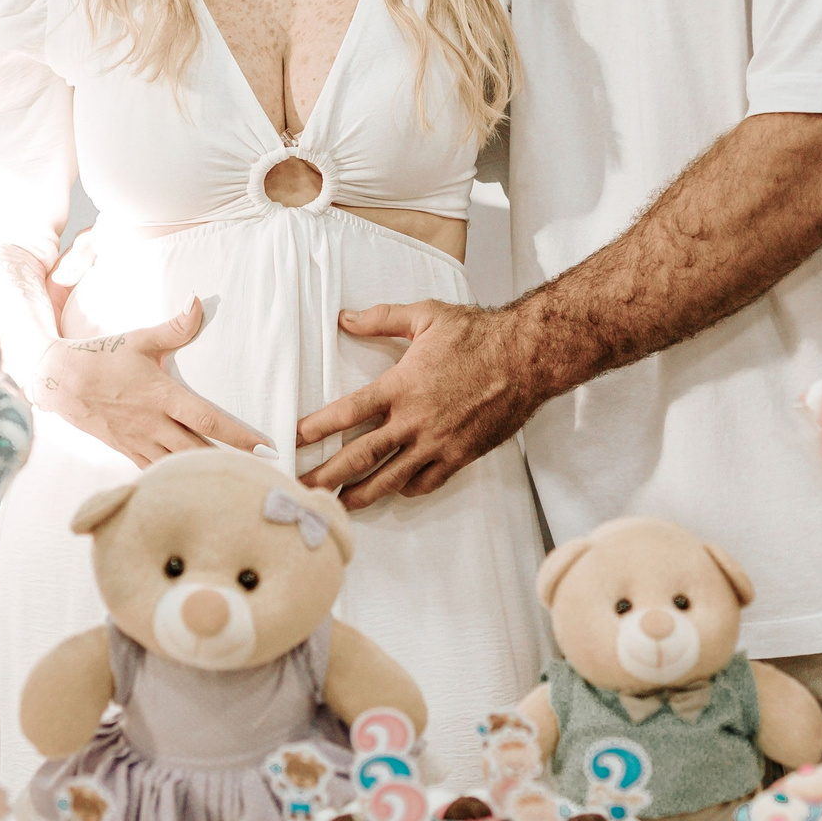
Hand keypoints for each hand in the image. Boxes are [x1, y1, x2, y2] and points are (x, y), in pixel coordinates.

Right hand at [40, 299, 271, 468]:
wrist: (61, 381)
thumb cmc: (103, 357)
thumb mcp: (140, 340)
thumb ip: (175, 327)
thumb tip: (198, 302)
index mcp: (162, 397)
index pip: (208, 420)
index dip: (239, 436)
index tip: (264, 448)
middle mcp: (154, 424)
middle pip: (199, 451)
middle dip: (231, 464)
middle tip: (261, 475)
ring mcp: (139, 441)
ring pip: (178, 467)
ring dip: (205, 476)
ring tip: (233, 486)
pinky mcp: (126, 451)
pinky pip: (155, 472)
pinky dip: (175, 480)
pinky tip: (193, 488)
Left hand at [295, 301, 541, 508]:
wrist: (528, 358)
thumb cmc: (479, 335)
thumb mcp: (427, 316)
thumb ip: (382, 318)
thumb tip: (346, 319)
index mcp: (401, 386)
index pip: (347, 412)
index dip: (317, 428)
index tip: (293, 440)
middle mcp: (414, 420)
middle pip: (360, 456)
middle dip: (326, 476)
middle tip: (302, 488)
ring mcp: (437, 443)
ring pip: (390, 478)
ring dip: (361, 494)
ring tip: (338, 504)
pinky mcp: (460, 455)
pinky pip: (426, 482)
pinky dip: (406, 489)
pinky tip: (395, 490)